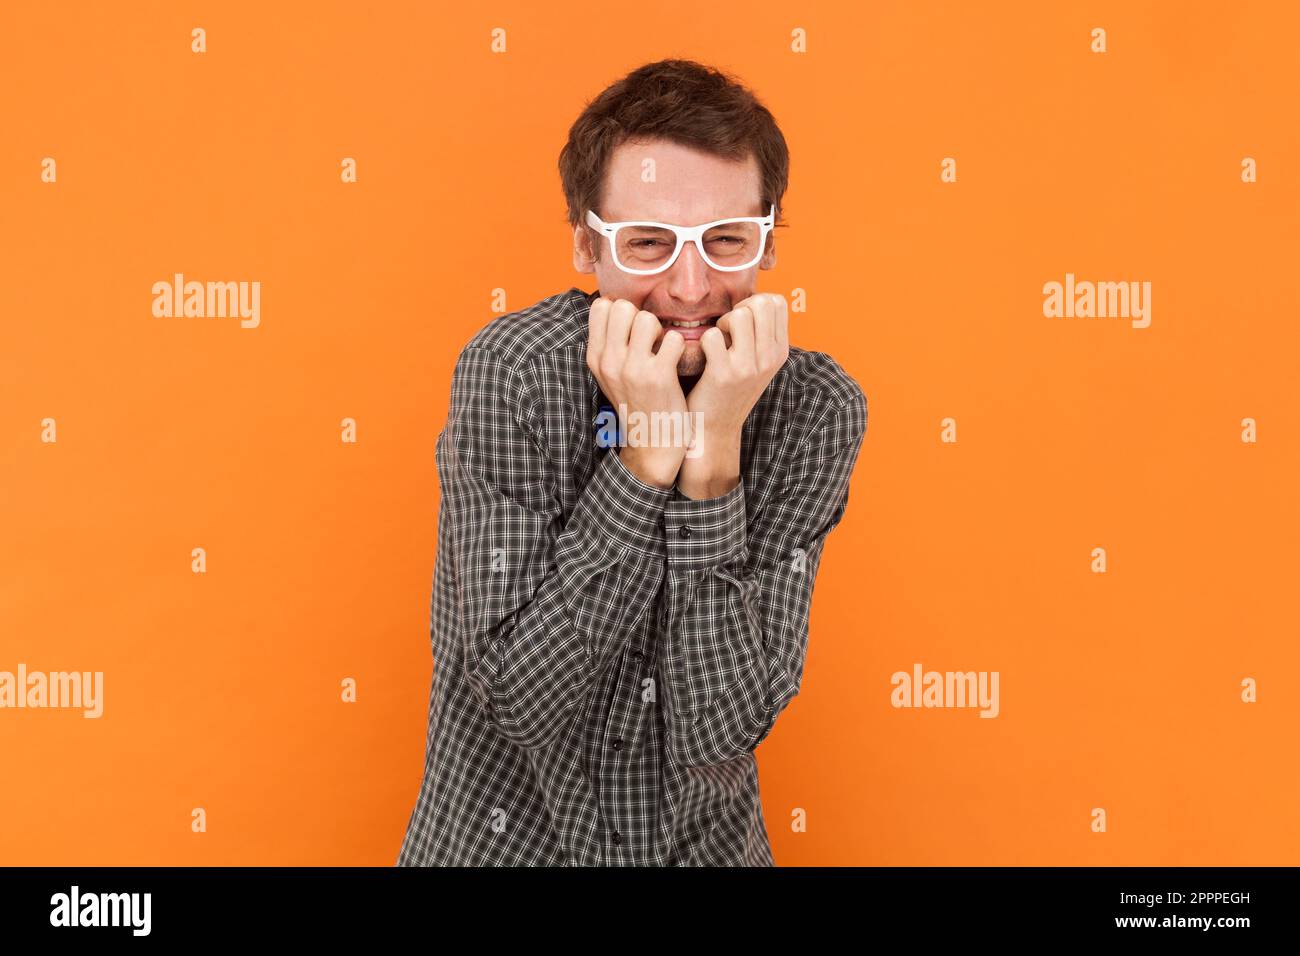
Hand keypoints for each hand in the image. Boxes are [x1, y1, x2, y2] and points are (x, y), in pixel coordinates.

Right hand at [586, 297, 688, 487]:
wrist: (653, 444)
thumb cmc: (637, 404)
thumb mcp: (611, 375)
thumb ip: (610, 344)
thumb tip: (615, 304)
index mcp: (596, 358)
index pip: (601, 306)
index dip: (623, 310)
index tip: (634, 329)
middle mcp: (609, 362)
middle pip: (622, 306)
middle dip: (641, 315)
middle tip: (651, 338)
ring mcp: (632, 369)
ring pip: (646, 318)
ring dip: (661, 329)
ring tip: (664, 349)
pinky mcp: (658, 377)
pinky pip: (673, 339)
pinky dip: (681, 347)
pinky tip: (678, 362)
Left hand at [676, 293, 789, 498]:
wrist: (714, 429)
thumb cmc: (730, 388)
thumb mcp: (757, 363)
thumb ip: (760, 334)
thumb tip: (754, 299)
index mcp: (780, 352)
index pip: (777, 302)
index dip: (754, 302)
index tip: (742, 322)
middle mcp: (770, 358)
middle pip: (760, 303)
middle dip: (739, 309)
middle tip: (728, 330)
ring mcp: (748, 367)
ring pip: (740, 315)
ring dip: (722, 323)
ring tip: (717, 342)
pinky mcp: (723, 375)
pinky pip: (713, 336)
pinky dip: (703, 340)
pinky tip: (704, 355)